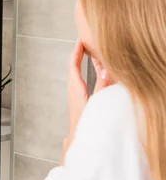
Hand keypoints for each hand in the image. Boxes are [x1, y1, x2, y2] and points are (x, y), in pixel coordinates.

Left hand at [60, 42, 112, 163]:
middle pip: (73, 66)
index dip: (76, 52)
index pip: (73, 65)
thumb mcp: (96, 103)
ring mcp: (74, 94)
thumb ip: (103, 87)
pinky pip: (79, 80)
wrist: (78, 139)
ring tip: (88, 51)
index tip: (80, 40)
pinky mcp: (77, 99)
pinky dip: (84, 71)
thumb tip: (106, 71)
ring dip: (81, 61)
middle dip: (78, 53)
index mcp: (75, 89)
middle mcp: (72, 90)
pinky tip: (93, 70)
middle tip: (84, 41)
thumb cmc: (85, 124)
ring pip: (76, 73)